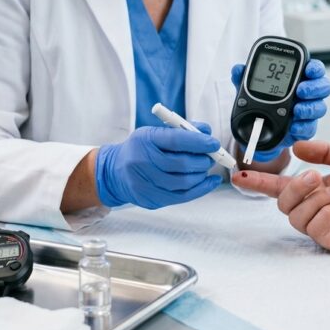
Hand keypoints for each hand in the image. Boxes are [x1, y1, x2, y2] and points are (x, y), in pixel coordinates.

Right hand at [95, 123, 222, 209]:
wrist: (114, 172)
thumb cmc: (141, 149)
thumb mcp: (155, 133)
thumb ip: (182, 131)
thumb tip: (207, 133)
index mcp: (145, 140)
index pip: (175, 140)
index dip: (198, 142)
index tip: (214, 143)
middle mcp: (143, 161)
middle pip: (181, 164)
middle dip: (203, 160)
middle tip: (212, 156)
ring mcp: (145, 183)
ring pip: (184, 182)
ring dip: (201, 174)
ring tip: (206, 167)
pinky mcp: (151, 199)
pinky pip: (182, 196)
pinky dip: (201, 189)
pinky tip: (210, 182)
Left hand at [230, 58, 329, 160]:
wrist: (258, 130)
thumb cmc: (260, 103)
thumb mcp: (249, 88)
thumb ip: (244, 78)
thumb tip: (238, 69)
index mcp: (297, 78)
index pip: (313, 68)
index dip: (315, 68)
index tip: (308, 70)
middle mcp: (307, 94)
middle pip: (323, 86)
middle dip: (314, 88)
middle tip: (301, 91)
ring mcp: (307, 111)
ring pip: (320, 107)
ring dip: (309, 108)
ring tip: (296, 110)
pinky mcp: (305, 128)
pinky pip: (310, 128)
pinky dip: (302, 127)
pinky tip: (294, 126)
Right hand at [232, 141, 329, 252]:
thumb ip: (324, 151)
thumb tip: (297, 147)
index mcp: (314, 189)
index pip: (279, 186)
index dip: (258, 182)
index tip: (239, 175)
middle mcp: (314, 208)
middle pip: (283, 203)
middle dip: (296, 186)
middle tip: (317, 176)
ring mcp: (323, 225)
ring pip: (297, 216)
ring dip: (316, 199)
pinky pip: (315, 228)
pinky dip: (327, 212)